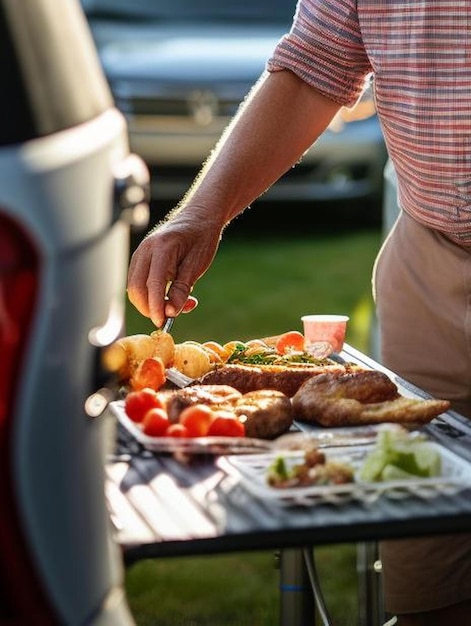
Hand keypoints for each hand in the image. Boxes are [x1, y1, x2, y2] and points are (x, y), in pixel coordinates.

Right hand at [127, 209, 222, 326]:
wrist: (199, 218)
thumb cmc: (201, 238)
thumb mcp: (197, 265)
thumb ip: (182, 288)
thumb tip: (170, 312)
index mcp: (162, 248)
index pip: (152, 284)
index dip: (155, 306)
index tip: (162, 323)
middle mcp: (146, 250)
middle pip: (135, 288)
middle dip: (149, 308)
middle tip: (169, 317)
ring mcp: (140, 253)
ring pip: (135, 287)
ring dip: (151, 303)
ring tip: (177, 304)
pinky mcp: (141, 259)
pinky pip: (139, 282)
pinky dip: (151, 294)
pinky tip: (171, 295)